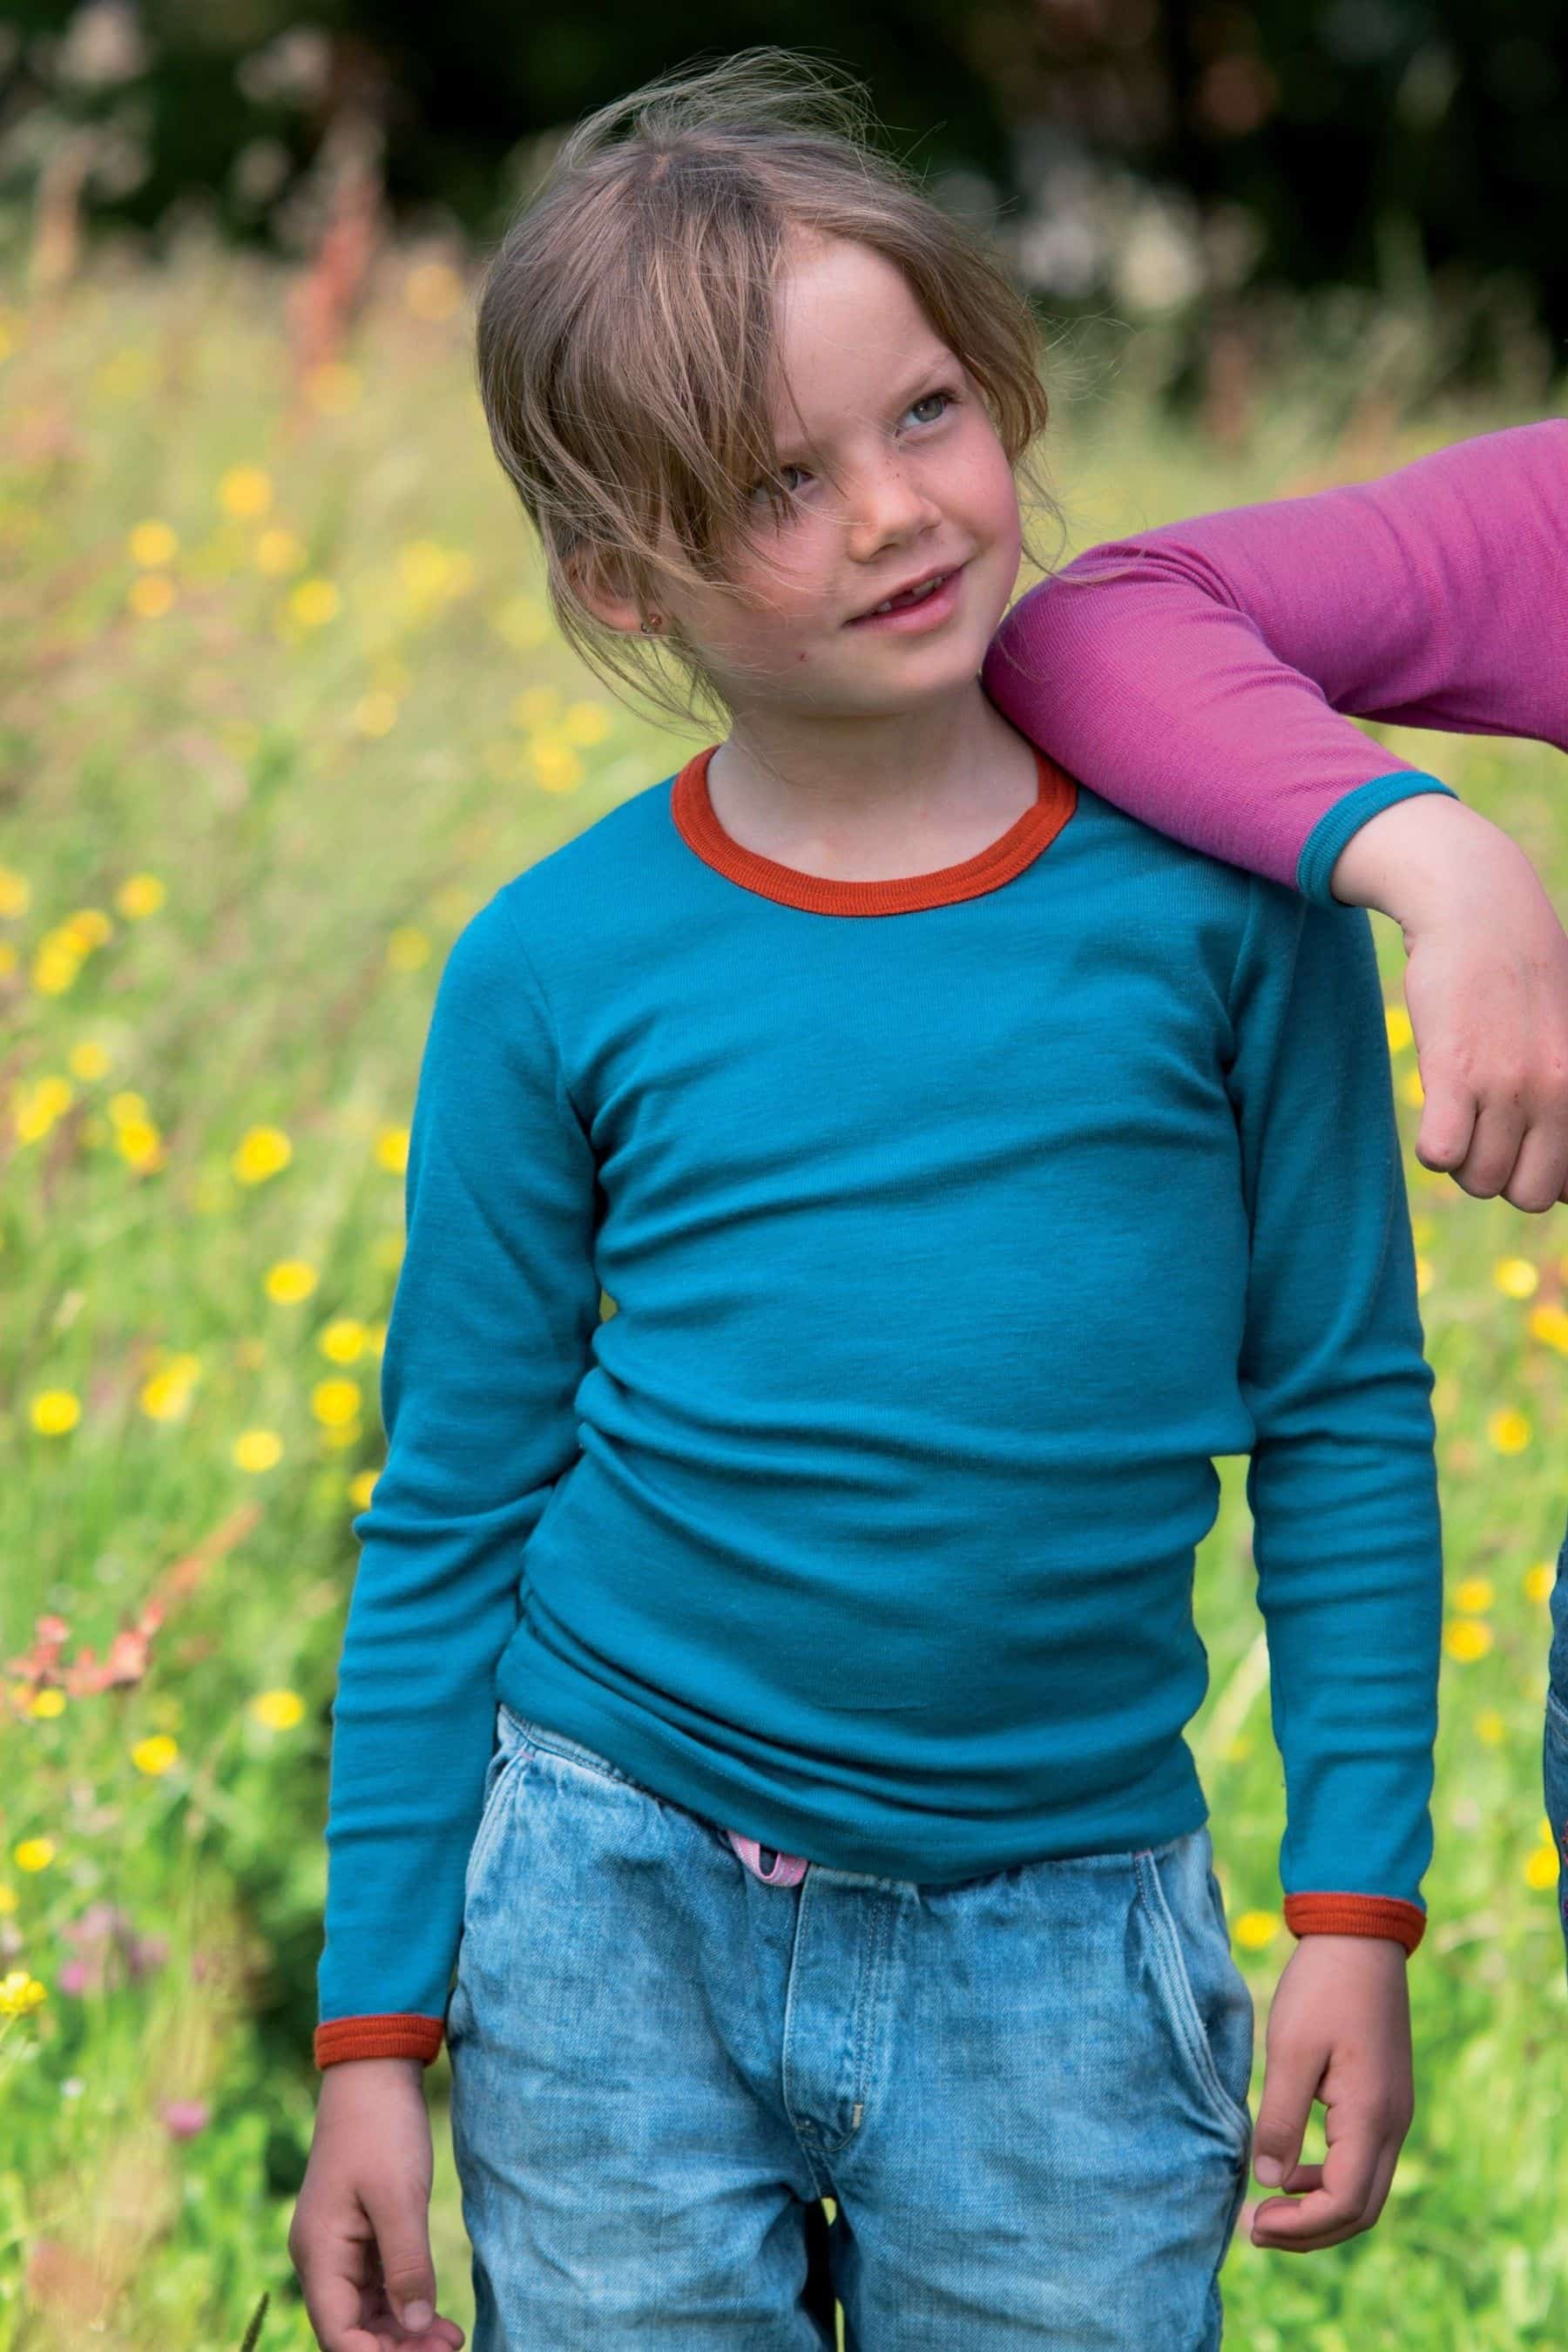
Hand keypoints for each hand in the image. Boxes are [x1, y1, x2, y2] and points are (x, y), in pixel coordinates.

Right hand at [288, 2058, 465, 2351]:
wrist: (374, 2071)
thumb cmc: (381, 2128)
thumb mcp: (400, 2198)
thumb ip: (406, 2266)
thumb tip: (417, 2326)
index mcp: (319, 2253)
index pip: (338, 2334)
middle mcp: (321, 2257)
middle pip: (352, 2328)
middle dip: (397, 2347)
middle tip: (450, 2348)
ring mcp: (339, 2245)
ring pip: (366, 2311)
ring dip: (404, 2331)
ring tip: (452, 2338)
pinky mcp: (359, 2232)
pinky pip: (376, 2285)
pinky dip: (404, 2302)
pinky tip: (436, 2314)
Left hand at [1246, 1932, 1413, 2253]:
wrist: (1359, 1938)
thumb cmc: (1321, 1988)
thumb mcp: (1290, 2049)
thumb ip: (1281, 2118)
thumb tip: (1270, 2180)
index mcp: (1371, 2117)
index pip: (1343, 2204)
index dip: (1299, 2227)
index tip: (1253, 2221)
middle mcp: (1393, 2125)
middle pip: (1360, 2210)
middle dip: (1310, 2232)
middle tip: (1256, 2229)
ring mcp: (1394, 2114)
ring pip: (1364, 2190)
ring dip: (1320, 2209)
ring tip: (1269, 2206)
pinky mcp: (1384, 2100)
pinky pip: (1363, 2161)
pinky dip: (1329, 2179)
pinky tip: (1292, 2170)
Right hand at [1330, 795, 1567, 1211]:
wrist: (1480, 909)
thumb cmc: (1523, 976)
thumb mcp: (1567, 1038)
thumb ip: (1566, 1096)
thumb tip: (1565, 1185)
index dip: (1539, 1172)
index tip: (1519, 1140)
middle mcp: (1559, 1092)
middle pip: (1528, 1196)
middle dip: (1502, 1175)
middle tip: (1484, 1129)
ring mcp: (1509, 1085)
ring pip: (1479, 1180)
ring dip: (1462, 1157)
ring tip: (1459, 1111)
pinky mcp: (1456, 1072)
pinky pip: (1440, 1155)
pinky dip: (1433, 1146)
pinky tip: (1436, 1109)